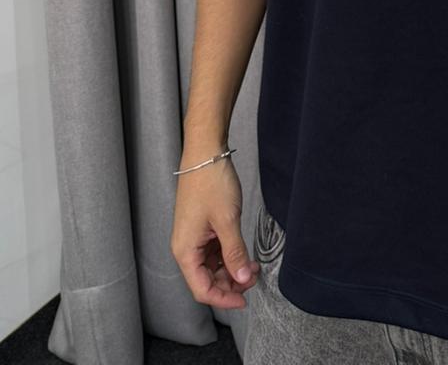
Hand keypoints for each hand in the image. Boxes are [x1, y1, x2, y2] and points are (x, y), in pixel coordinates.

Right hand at [170, 154, 260, 308]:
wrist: (205, 153)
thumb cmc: (211, 183)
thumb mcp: (227, 220)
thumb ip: (235, 252)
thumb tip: (242, 279)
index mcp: (185, 251)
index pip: (202, 289)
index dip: (224, 299)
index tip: (245, 300)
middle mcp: (186, 248)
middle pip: (206, 280)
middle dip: (230, 283)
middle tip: (254, 278)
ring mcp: (193, 237)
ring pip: (212, 266)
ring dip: (232, 269)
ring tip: (253, 265)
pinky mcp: (201, 228)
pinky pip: (214, 251)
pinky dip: (229, 255)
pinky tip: (244, 253)